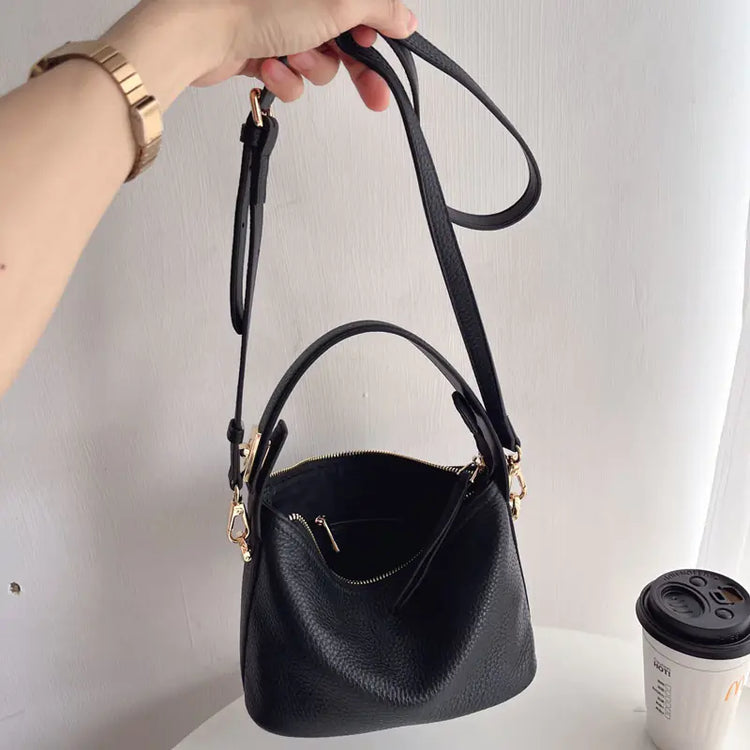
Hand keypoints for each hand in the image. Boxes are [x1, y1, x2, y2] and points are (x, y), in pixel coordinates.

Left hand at [105, 1, 417, 110]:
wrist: (200, 30)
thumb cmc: (256, 5)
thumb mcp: (338, 2)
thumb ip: (379, 9)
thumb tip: (406, 19)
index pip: (364, 8)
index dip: (379, 33)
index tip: (388, 54)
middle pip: (344, 38)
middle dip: (354, 68)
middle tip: (374, 95)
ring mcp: (279, 21)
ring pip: (317, 61)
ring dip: (309, 69)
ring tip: (290, 58)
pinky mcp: (260, 47)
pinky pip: (288, 75)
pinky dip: (283, 79)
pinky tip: (269, 67)